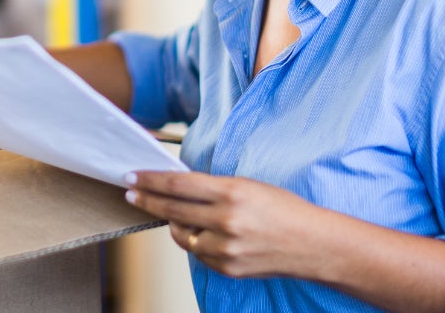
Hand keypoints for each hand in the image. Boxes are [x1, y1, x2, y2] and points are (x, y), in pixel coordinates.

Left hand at [124, 170, 323, 279]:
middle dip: (146, 199)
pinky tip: (203, 233)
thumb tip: (178, 186)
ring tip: (173, 215)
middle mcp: (226, 220)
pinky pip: (199, 253)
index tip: (133, 176)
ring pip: (182, 235)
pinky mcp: (227, 267)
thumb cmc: (284, 209)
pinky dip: (197, 242)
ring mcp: (225, 248)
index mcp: (231, 192)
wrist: (313, 245)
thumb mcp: (248, 185)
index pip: (178, 184)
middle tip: (131, 192)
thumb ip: (213, 188)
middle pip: (171, 209)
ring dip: (173, 223)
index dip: (151, 180)